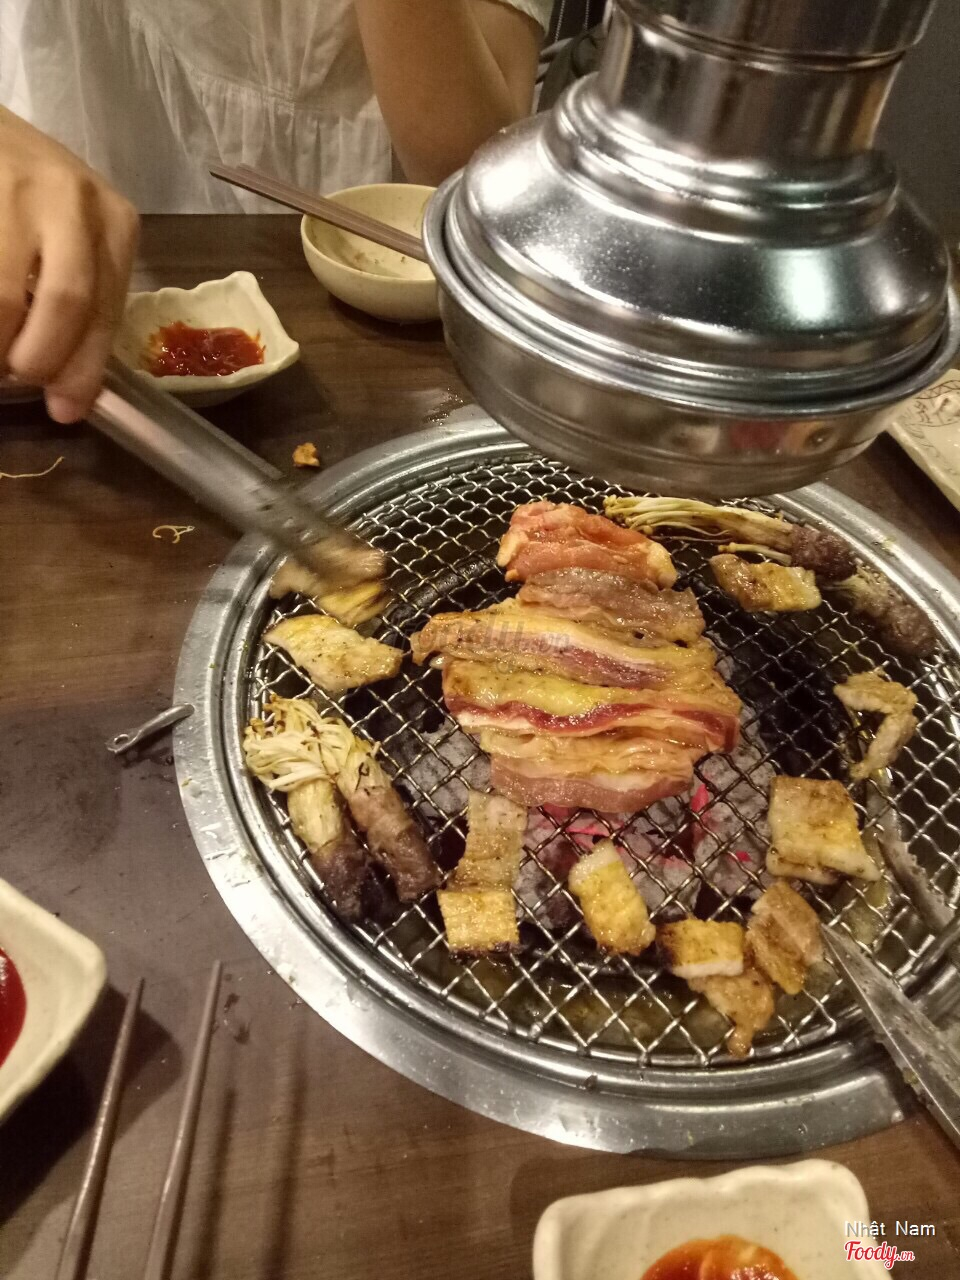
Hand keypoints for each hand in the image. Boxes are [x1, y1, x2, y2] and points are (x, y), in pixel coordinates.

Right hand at [0, 108, 138, 422]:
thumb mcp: (72, 232)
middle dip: (38, 358)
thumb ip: (80, 296)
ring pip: (6, 296)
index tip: (65, 410)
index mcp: (113, 219)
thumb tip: (66, 384)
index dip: (83, 370)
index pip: (105, 310)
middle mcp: (71, 198)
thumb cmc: (27, 190)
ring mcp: (15, 189)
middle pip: (66, 302)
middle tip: (15, 376)